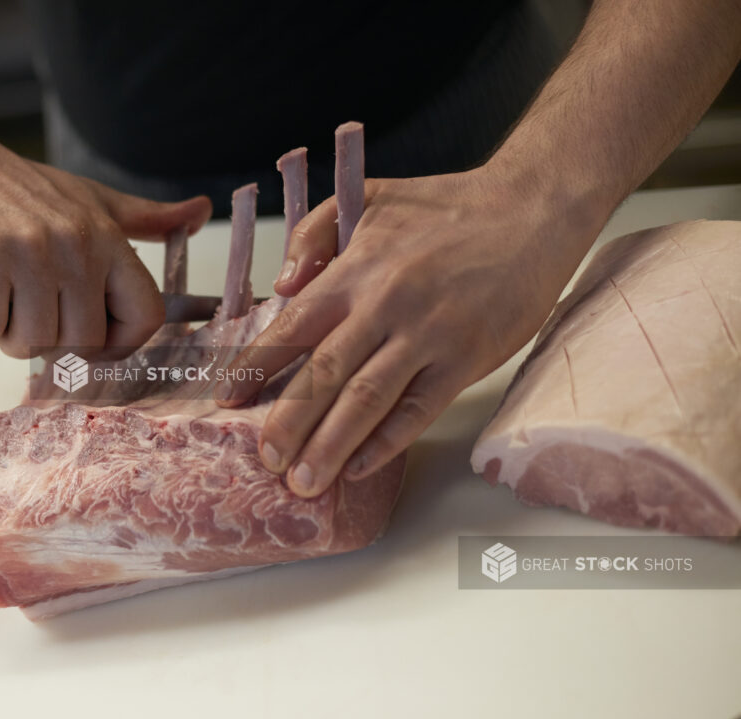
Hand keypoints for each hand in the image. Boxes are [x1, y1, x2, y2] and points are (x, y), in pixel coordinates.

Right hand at [0, 133, 211, 357]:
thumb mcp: (93, 199)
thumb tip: (201, 213)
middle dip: (52, 347)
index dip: (121, 345)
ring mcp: (31, 252)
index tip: (93, 344)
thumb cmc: (19, 188)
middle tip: (29, 320)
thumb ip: (147, 218)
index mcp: (110, 238)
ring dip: (9, 339)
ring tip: (0, 308)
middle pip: (83, 343)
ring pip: (33, 343)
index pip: (146, 316)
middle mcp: (77, 245)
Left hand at [216, 165, 606, 496]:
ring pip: (368, 400)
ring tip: (305, 481)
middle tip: (266, 460)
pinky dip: (388, 442)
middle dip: (289, 422)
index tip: (227, 401)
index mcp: (356, 271)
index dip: (256, 368)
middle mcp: (385, 306)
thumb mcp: (368, 198)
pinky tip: (360, 466)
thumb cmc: (446, 207)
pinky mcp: (466, 359)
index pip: (292, 327)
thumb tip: (282, 285)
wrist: (530, 209)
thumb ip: (315, 234)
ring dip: (331, 445)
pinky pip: (420, 410)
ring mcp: (428, 336)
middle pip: (325, 374)